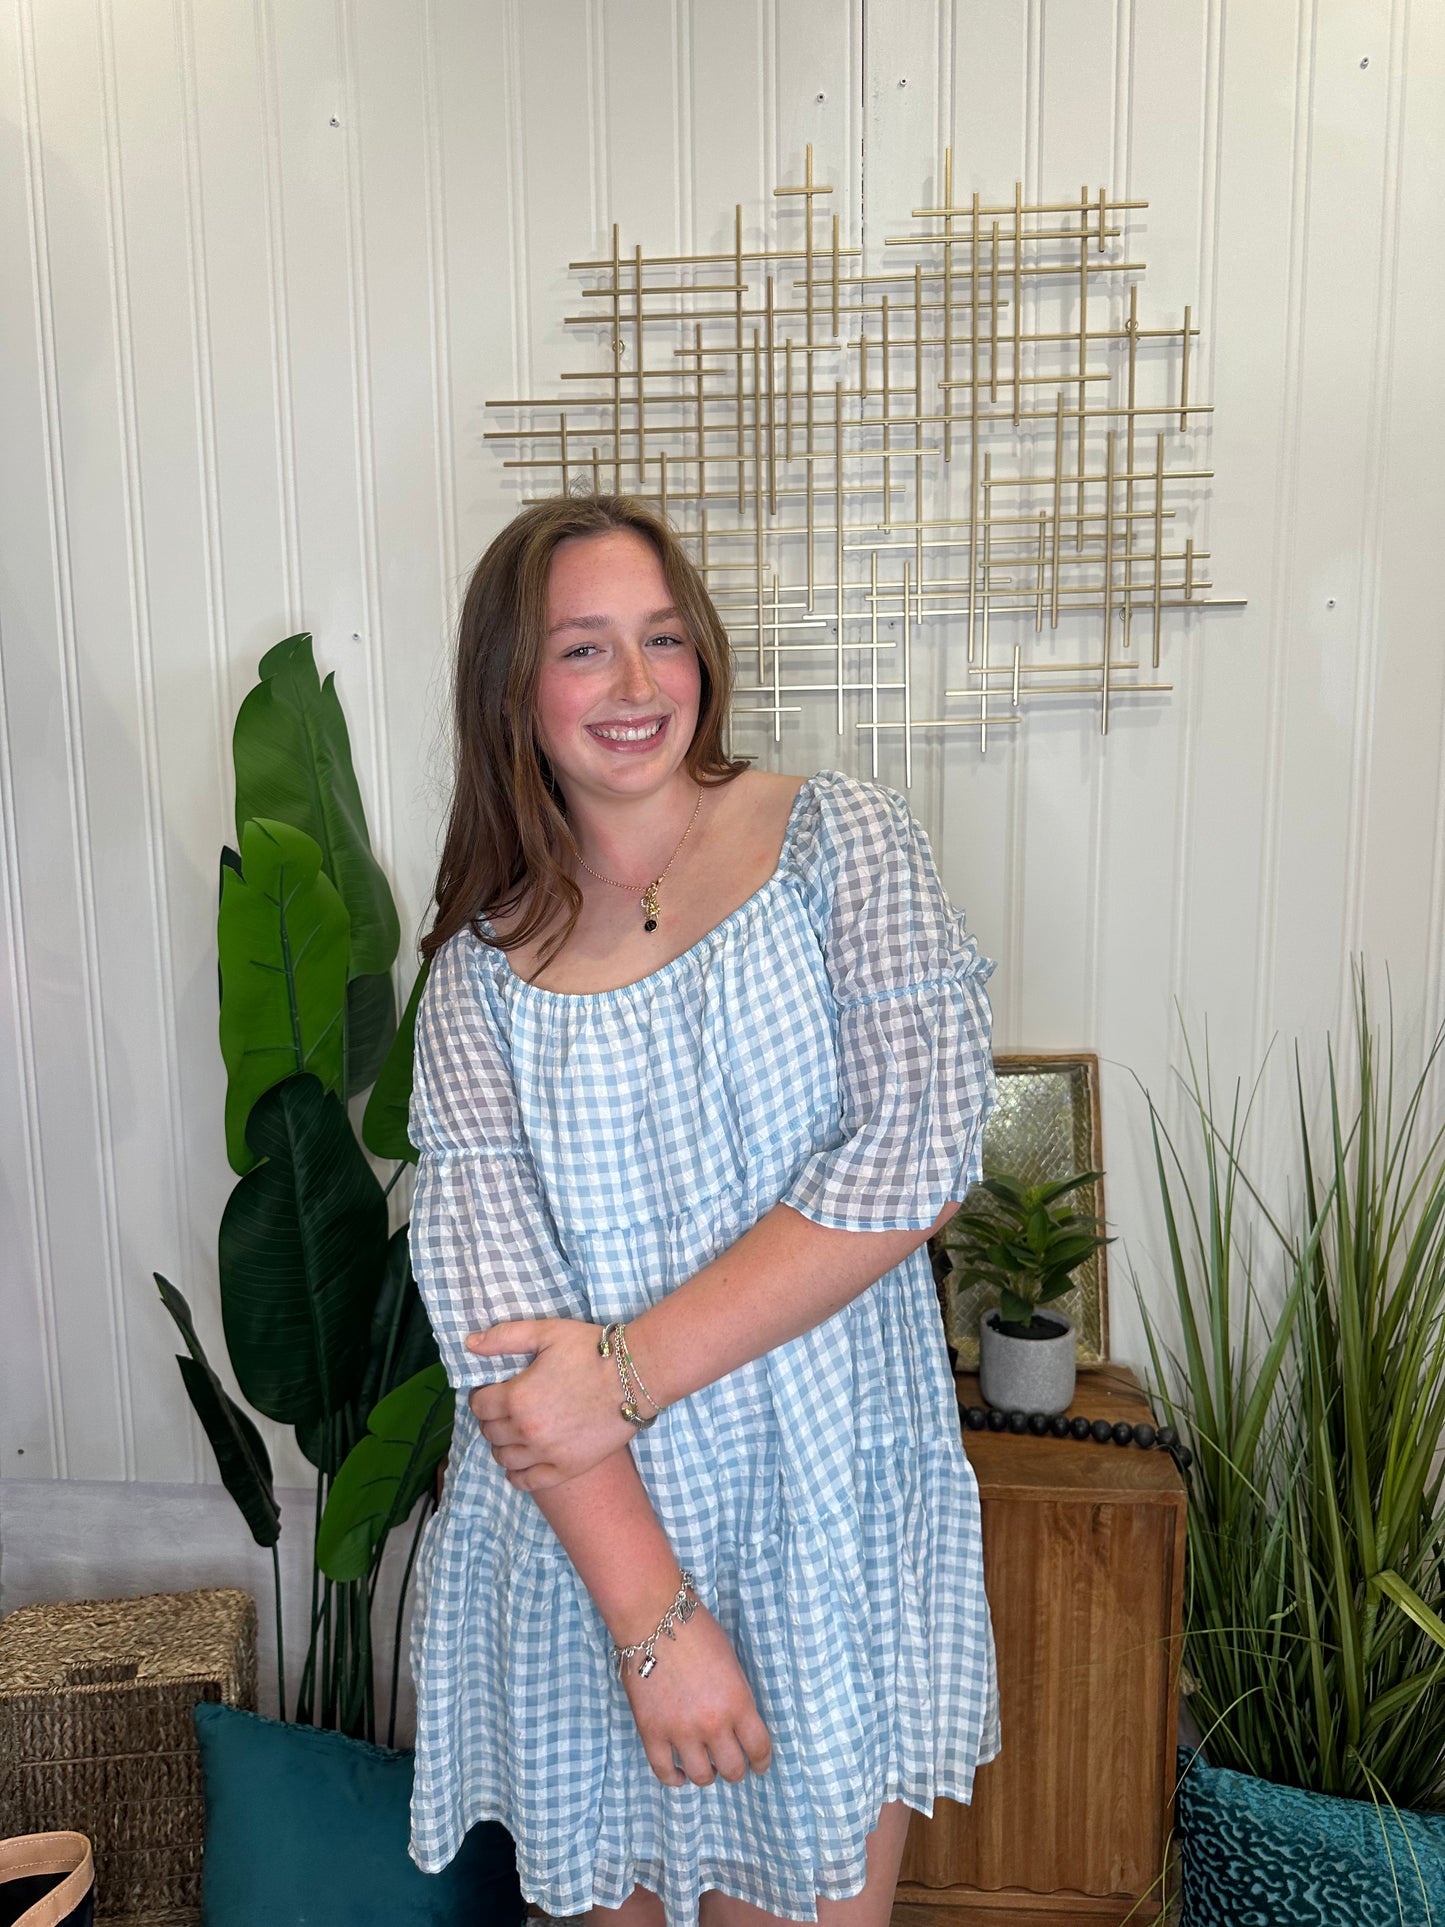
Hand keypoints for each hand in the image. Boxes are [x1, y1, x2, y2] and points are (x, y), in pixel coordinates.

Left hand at [466, 1318, 634, 1488]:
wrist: (635, 1376)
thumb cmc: (591, 1350)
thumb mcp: (546, 1333)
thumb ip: (504, 1338)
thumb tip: (469, 1344)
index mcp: (517, 1397)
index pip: (479, 1405)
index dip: (482, 1395)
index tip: (492, 1390)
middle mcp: (526, 1430)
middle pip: (490, 1432)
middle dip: (492, 1418)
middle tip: (506, 1408)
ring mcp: (546, 1454)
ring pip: (504, 1458)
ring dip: (502, 1445)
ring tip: (515, 1432)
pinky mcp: (566, 1469)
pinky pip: (527, 1481)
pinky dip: (516, 1474)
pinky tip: (521, 1461)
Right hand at [621, 1596, 771, 1788]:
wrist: (653, 1619)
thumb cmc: (697, 1631)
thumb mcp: (732, 1663)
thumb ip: (737, 1697)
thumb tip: (738, 1724)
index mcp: (738, 1703)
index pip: (759, 1749)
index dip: (761, 1762)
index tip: (759, 1765)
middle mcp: (712, 1723)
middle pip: (732, 1769)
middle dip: (735, 1770)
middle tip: (730, 1763)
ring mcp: (680, 1731)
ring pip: (701, 1776)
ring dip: (706, 1774)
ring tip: (705, 1766)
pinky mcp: (651, 1732)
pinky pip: (664, 1772)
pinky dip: (674, 1778)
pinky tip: (680, 1773)